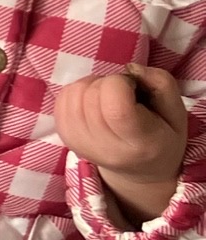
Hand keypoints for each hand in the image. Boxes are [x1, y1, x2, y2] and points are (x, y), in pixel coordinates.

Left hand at [57, 65, 191, 224]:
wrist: (141, 171)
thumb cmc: (162, 137)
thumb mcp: (177, 113)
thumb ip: (160, 83)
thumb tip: (129, 68)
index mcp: (141, 143)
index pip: (115, 107)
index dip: (120, 83)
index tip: (133, 87)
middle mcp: (105, 147)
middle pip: (91, 95)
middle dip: (108, 82)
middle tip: (124, 93)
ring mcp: (80, 144)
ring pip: (73, 94)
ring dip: (91, 85)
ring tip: (109, 98)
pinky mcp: (65, 137)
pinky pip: (61, 99)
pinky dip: (76, 91)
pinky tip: (93, 101)